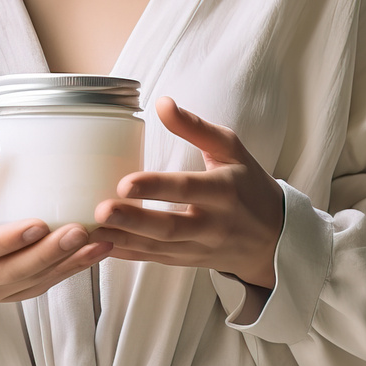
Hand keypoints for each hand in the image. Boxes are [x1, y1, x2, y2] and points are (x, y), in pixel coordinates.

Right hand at [0, 131, 112, 323]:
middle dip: (46, 254)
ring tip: (98, 242)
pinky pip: (36, 287)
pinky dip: (65, 273)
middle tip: (79, 231)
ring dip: (65, 266)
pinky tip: (92, 253)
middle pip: (9, 274)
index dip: (6, 241)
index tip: (38, 223)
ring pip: (28, 285)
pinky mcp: (3, 293)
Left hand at [89, 97, 283, 290]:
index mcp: (224, 191)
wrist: (275, 239)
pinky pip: (155, 260)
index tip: (125, 182)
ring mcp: (200, 248)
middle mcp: (213, 225)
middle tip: (100, 210)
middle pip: (169, 226)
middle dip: (133, 220)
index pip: (187, 188)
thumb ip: (195, 127)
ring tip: (89, 230)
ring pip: (158, 248)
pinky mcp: (189, 262)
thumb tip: (162, 103)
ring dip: (123, 240)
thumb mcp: (231, 149)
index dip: (156, 187)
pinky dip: (128, 255)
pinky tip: (102, 245)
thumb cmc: (250, 186)